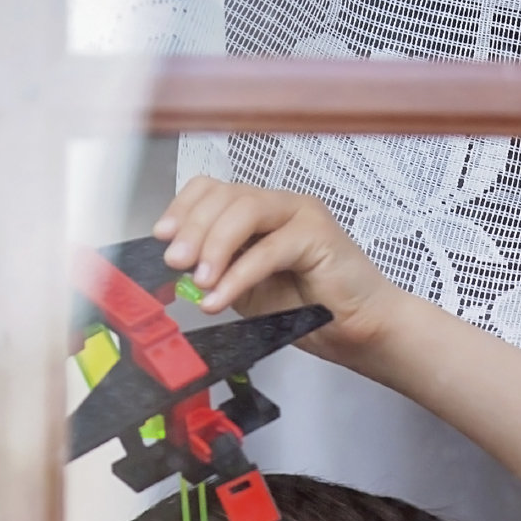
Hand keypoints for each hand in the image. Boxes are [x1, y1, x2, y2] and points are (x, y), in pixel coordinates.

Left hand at [153, 177, 411, 362]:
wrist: (358, 330)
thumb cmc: (309, 309)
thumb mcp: (246, 290)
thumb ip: (217, 272)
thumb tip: (177, 267)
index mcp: (258, 213)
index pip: (211, 190)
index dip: (182, 208)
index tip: (162, 238)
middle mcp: (278, 205)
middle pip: (224, 196)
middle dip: (193, 229)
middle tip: (175, 262)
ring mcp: (300, 213)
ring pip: (245, 210)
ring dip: (214, 246)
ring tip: (200, 282)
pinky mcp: (318, 232)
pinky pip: (270, 247)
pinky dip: (240, 274)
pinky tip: (220, 298)